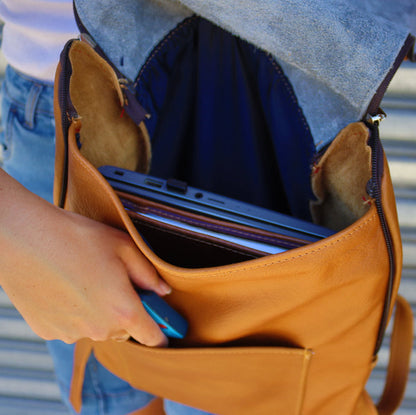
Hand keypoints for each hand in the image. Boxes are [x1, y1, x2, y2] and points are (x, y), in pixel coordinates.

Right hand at [0, 170, 169, 345]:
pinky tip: (66, 287)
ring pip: (98, 328)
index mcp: (122, 309)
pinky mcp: (48, 330)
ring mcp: (71, 332)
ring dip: (100, 313)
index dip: (163, 333)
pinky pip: (73, 326)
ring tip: (86, 280)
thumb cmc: (75, 238)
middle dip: (127, 312)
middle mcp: (98, 328)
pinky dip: (75, 313)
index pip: (153, 338)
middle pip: (124, 330)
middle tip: (117, 284)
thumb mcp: (123, 247)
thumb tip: (162, 290)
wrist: (24, 238)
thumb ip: (148, 273)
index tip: (166, 328)